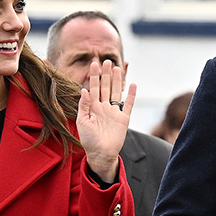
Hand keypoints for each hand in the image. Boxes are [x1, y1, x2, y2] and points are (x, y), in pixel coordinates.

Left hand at [77, 60, 137, 182]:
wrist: (101, 154)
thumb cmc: (89, 140)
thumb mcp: (82, 122)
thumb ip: (83, 106)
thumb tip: (83, 90)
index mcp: (93, 107)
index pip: (93, 88)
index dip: (93, 76)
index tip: (93, 64)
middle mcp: (104, 108)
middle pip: (105, 87)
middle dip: (106, 74)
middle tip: (106, 61)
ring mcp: (114, 112)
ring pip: (116, 92)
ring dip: (117, 80)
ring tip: (117, 68)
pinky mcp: (123, 119)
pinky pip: (128, 105)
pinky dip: (131, 95)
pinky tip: (133, 84)